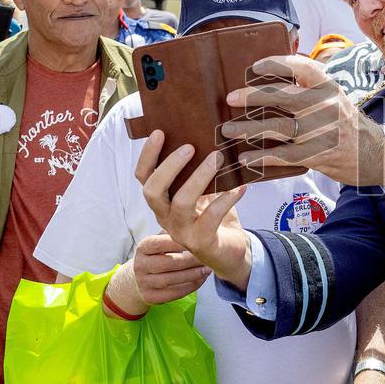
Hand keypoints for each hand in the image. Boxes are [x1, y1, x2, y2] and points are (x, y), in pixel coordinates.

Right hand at [105, 241, 211, 318]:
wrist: (136, 280)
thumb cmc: (157, 255)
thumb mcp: (160, 241)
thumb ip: (173, 233)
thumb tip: (196, 221)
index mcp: (143, 247)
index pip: (160, 243)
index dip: (179, 242)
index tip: (198, 238)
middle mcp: (140, 265)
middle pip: (169, 263)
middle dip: (191, 260)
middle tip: (208, 256)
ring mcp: (144, 283)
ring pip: (172, 280)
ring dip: (193, 275)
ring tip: (207, 269)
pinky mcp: (150, 298)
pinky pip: (173, 293)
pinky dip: (190, 287)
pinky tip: (201, 279)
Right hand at [134, 130, 249, 285]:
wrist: (230, 251)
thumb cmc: (215, 215)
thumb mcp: (204, 191)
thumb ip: (198, 172)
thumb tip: (207, 137)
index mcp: (162, 202)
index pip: (143, 178)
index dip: (148, 155)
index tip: (160, 132)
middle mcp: (165, 217)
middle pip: (153, 191)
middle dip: (170, 166)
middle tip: (190, 147)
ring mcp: (181, 232)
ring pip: (181, 203)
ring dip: (199, 178)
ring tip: (217, 159)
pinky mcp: (201, 242)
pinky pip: (211, 218)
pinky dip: (226, 199)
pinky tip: (240, 187)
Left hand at [222, 54, 384, 186]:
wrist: (374, 154)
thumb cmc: (346, 123)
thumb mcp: (334, 97)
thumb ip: (310, 88)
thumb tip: (273, 79)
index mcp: (329, 87)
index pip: (303, 67)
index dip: (277, 64)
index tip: (255, 67)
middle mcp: (325, 106)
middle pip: (283, 97)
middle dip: (253, 96)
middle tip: (230, 98)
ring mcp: (321, 131)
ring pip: (278, 127)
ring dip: (249, 129)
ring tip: (228, 130)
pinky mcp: (318, 155)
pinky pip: (284, 155)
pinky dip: (262, 157)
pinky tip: (245, 158)